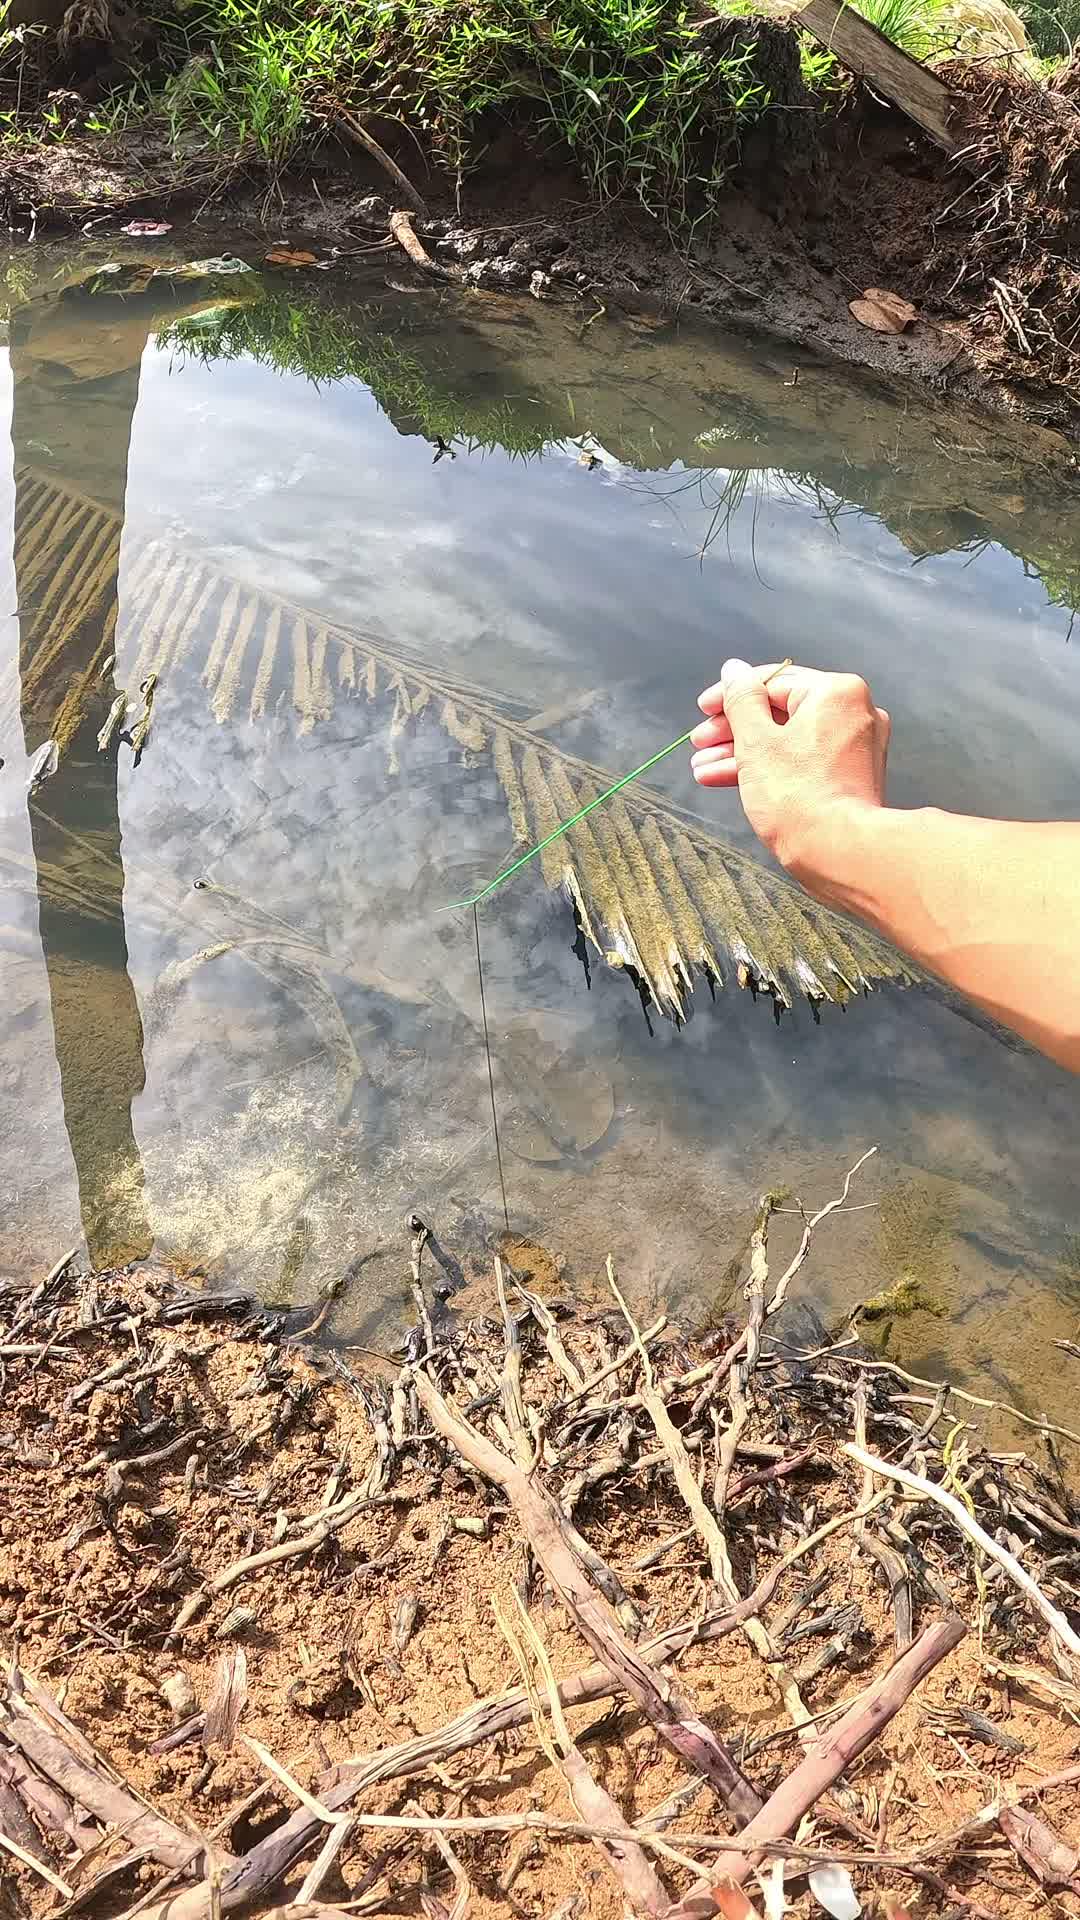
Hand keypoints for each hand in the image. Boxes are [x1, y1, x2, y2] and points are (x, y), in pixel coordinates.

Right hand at [689, 659, 889, 893]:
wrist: (838, 852)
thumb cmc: (798, 796)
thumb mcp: (755, 740)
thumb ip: (740, 699)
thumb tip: (733, 670)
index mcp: (835, 692)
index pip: (772, 681)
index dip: (730, 696)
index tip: (703, 710)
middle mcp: (852, 712)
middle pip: (779, 711)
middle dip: (734, 731)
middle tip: (701, 743)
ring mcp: (854, 746)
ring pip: (788, 739)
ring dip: (743, 753)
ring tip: (704, 768)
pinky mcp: (849, 776)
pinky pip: (803, 761)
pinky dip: (770, 768)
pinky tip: (728, 778)